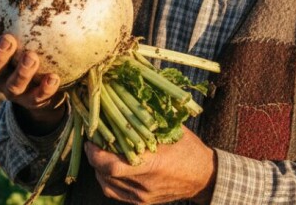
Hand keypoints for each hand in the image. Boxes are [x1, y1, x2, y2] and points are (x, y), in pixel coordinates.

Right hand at [0, 13, 65, 133]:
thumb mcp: (24, 34)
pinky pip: (38, 97)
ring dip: (22, 71)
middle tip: (9, 39)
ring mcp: (14, 91)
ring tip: (32, 57)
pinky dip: (45, 88)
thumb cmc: (32, 49)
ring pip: (13, 85)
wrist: (45, 89)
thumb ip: (21, 13)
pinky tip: (54, 78)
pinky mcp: (33, 103)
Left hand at [84, 127, 216, 204]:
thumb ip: (148, 120)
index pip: (111, 165)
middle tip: (93, 142)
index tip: (91, 138)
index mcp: (152, 164)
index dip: (95, 153)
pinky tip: (107, 167)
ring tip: (100, 152)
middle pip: (105, 174)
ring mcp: (142, 196)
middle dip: (94, 157)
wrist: (204, 176)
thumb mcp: (172, 130)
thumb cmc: (189, 148)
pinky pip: (114, 192)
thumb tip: (126, 100)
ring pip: (106, 184)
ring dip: (98, 168)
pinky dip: (106, 179)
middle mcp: (144, 184)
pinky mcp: (141, 202)